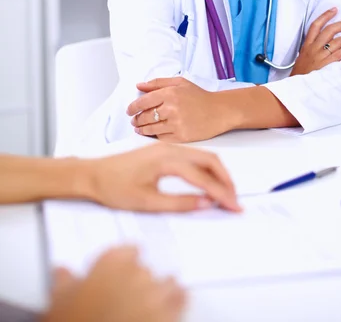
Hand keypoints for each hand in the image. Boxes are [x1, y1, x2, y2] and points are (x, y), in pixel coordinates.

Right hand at [42, 247, 184, 321]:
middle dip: (140, 281)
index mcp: (112, 262)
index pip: (128, 250)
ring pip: (167, 282)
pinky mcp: (170, 313)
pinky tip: (175, 304)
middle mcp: (137, 272)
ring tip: (155, 300)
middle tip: (130, 294)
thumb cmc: (76, 320)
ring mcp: (156, 292)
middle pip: (146, 268)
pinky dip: (179, 301)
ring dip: (163, 290)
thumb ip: (64, 280)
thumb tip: (61, 271)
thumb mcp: (60, 300)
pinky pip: (181, 300)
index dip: (126, 260)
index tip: (123, 267)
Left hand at [87, 142, 239, 211]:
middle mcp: (169, 148)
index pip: (203, 176)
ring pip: (203, 156)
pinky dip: (206, 168)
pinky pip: (193, 155)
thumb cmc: (113, 187)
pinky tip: (208, 181)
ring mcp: (167, 147)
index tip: (234, 206)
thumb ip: (179, 203)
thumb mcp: (147, 201)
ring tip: (225, 193)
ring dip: (217, 173)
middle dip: (226, 180)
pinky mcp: (163, 150)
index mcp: (166, 159)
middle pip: (209, 160)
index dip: (221, 193)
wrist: (92, 175)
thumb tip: (205, 204)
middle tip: (235, 200)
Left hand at [127, 77, 229, 142]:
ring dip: (142, 129)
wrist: (220, 111)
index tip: (129, 110)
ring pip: (150, 129)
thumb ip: (158, 83)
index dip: (132, 107)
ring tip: (140, 128)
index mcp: (170, 93)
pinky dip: (155, 136)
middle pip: (144, 117)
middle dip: (136, 120)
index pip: (143, 102)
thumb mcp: (180, 83)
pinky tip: (153, 133)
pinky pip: (161, 138)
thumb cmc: (200, 96)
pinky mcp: (181, 137)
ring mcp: (176, 124)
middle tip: (134, 121)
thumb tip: (139, 86)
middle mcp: (171, 108)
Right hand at [290, 7, 340, 75]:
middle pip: (329, 30)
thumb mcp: (302, 56)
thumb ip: (312, 47)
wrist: (297, 86)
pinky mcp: (325, 65)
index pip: (315, 25)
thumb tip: (326, 41)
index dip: (325, 16)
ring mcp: (319, 56)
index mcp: (307, 45)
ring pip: (337, 41)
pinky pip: (339, 54)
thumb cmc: (301, 72)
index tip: (335, 9)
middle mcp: (313, 48)